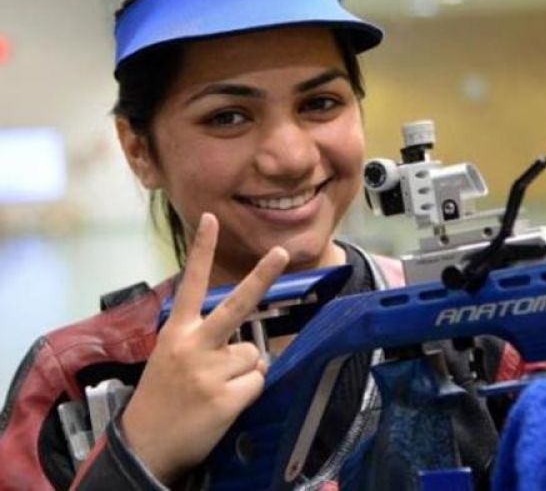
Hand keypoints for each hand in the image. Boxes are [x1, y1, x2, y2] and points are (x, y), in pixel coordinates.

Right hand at [120, 213, 288, 482]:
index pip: (191, 284)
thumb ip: (207, 343)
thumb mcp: (173, 359)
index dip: (202, 250)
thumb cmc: (162, 398)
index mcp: (177, 332)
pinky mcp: (225, 398)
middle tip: (282, 252)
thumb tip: (253, 346)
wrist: (144, 447)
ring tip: (216, 390)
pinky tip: (221, 407)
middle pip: (237, 305)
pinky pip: (257, 383)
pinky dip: (247, 394)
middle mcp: (194, 345)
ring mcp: (210, 371)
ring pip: (254, 356)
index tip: (211, 219)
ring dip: (245, 373)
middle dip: (262, 276)